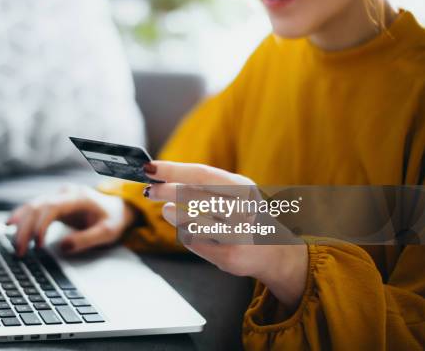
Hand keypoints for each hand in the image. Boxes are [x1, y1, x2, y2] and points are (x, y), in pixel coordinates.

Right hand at [6, 185, 135, 256]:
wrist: (117, 209)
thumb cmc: (112, 219)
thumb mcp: (107, 232)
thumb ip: (86, 239)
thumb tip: (62, 247)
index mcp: (78, 197)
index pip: (52, 207)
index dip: (41, 225)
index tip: (37, 245)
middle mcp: (65, 193)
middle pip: (37, 206)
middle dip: (25, 229)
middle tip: (19, 251)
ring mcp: (58, 197)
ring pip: (32, 206)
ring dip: (21, 225)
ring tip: (16, 246)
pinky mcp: (54, 204)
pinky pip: (34, 209)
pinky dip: (22, 218)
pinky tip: (10, 225)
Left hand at [144, 161, 308, 309]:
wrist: (275, 249)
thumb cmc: (245, 214)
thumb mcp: (234, 193)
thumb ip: (204, 184)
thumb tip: (161, 176)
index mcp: (243, 188)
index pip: (202, 174)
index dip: (173, 170)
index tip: (149, 168)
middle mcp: (243, 210)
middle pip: (194, 196)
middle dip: (166, 191)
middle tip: (150, 190)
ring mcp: (237, 235)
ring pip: (192, 221)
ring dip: (174, 214)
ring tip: (167, 209)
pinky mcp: (229, 256)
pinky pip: (195, 241)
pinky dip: (185, 233)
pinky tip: (186, 228)